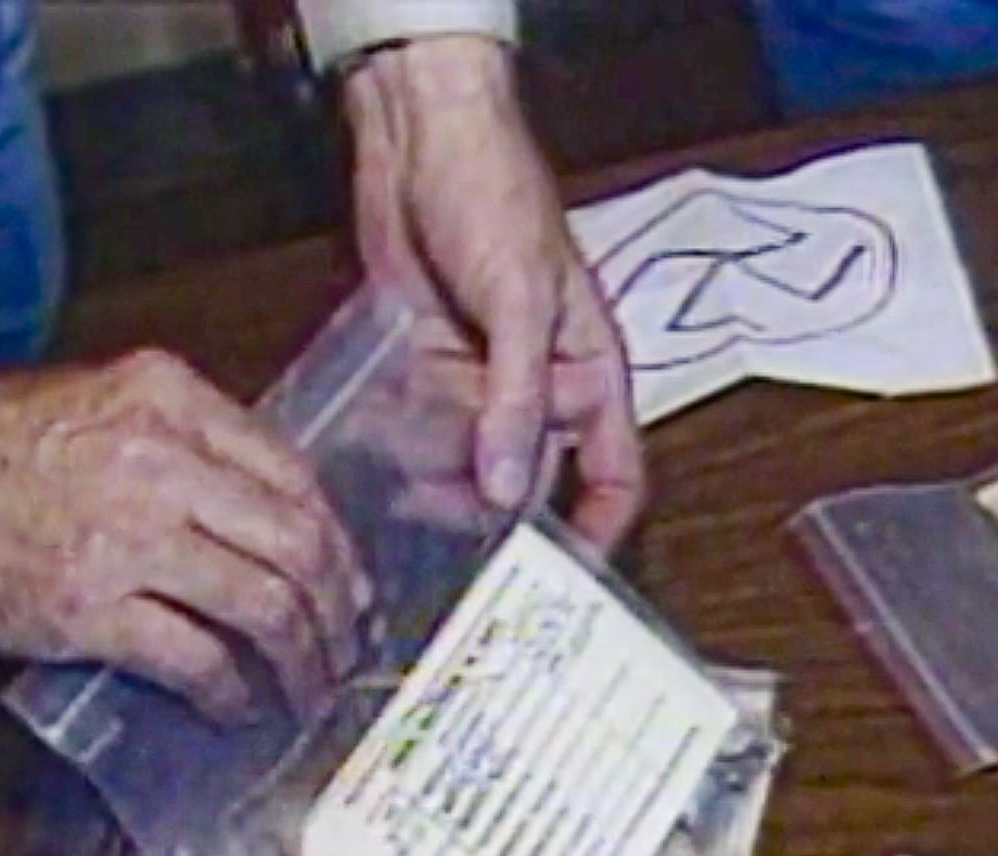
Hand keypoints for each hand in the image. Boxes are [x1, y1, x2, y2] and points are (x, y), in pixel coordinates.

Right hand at [0, 351, 367, 722]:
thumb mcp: (97, 406)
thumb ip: (185, 447)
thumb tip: (267, 521)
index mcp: (169, 398)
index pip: (294, 477)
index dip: (337, 544)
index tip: (348, 586)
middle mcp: (161, 460)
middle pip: (298, 544)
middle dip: (336, 609)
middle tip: (343, 649)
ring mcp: (127, 535)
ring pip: (265, 605)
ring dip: (300, 661)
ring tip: (306, 691)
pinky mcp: (88, 606)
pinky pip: (198, 659)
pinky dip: (232, 694)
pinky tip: (238, 710)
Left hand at [344, 37, 643, 547]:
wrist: (421, 138)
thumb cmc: (497, 197)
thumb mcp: (521, 302)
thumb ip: (514, 400)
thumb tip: (504, 492)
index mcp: (590, 373)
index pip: (615, 474)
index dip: (599, 530)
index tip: (566, 576)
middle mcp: (541, 388)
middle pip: (530, 478)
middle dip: (495, 509)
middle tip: (455, 544)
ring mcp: (483, 381)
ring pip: (470, 462)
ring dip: (442, 483)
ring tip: (407, 499)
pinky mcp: (431, 369)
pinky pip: (425, 430)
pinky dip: (408, 450)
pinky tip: (383, 465)